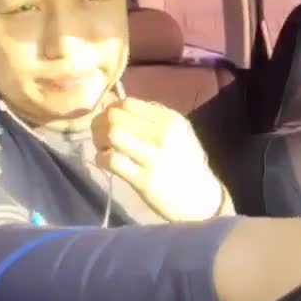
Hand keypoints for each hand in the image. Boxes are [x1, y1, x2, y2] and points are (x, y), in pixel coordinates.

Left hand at [92, 98, 232, 220]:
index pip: (127, 103)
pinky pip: (111, 161)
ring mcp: (153, 157)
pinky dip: (101, 159)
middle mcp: (162, 134)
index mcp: (170, 119)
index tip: (109, 121)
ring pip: (112, 134)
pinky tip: (106, 162)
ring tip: (104, 148)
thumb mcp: (178, 132)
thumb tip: (115, 108)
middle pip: (115, 116)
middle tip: (101, 135)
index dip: (111, 109)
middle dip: (100, 124)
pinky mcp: (143, 180)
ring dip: (99, 140)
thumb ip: (150, 118)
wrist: (200, 198)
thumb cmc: (185, 162)